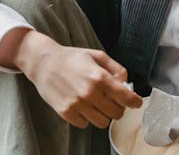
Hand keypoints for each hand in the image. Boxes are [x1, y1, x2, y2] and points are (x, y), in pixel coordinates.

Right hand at [6, 30, 142, 128]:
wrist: (43, 63)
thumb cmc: (70, 57)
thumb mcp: (96, 55)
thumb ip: (115, 68)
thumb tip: (125, 82)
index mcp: (99, 77)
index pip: (126, 98)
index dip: (135, 102)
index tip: (136, 102)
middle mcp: (90, 92)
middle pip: (117, 113)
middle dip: (118, 107)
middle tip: (111, 100)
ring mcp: (77, 104)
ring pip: (102, 122)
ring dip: (102, 114)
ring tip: (95, 103)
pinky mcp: (66, 112)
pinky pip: (85, 124)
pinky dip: (86, 117)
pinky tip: (82, 105)